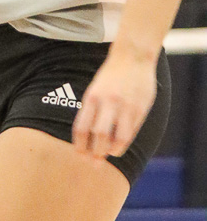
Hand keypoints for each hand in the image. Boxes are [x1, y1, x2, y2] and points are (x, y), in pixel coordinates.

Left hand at [72, 44, 157, 160]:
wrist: (132, 57)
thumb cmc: (110, 77)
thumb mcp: (95, 90)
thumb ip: (91, 111)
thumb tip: (87, 139)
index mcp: (92, 97)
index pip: (82, 127)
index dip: (80, 146)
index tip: (80, 156)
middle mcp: (107, 102)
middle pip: (99, 135)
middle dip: (96, 153)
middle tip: (95, 163)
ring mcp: (125, 106)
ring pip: (118, 137)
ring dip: (112, 151)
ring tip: (110, 154)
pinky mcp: (140, 108)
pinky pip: (132, 131)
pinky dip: (124, 142)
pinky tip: (120, 146)